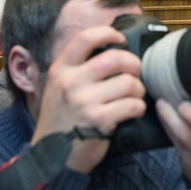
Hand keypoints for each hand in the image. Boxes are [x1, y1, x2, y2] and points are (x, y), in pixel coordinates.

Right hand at [31, 26, 146, 172]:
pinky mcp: (99, 120)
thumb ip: (77, 70)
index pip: (85, 39)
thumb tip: (111, 52)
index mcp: (61, 70)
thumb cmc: (61, 122)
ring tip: (134, 96)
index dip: (107, 33)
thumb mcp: (58, 89)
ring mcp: (84, 101)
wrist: (52, 157)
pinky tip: (133, 111)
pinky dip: (138, 107)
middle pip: (115, 58)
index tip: (120, 39)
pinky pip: (132, 105)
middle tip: (136, 72)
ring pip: (128, 82)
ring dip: (138, 89)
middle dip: (134, 64)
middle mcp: (71, 82)